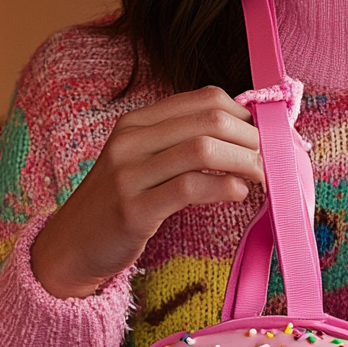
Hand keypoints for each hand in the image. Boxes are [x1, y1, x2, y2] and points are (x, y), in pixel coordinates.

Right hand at [31, 86, 262, 297]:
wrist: (70, 247)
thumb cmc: (118, 207)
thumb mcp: (145, 165)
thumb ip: (183, 147)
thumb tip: (246, 140)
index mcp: (137, 122)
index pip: (205, 99)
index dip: (246, 115)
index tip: (270, 138)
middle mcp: (130, 140)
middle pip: (210, 120)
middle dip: (254, 139)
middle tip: (277, 161)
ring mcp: (129, 173)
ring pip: (203, 149)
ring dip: (246, 162)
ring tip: (265, 178)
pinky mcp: (132, 209)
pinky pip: (189, 187)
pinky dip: (223, 187)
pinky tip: (239, 193)